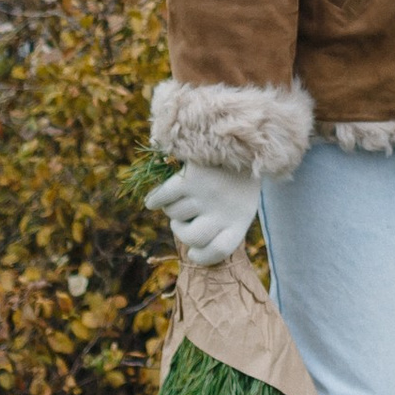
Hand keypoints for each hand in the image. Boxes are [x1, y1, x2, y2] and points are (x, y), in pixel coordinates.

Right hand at [143, 159, 262, 263]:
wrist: (242, 137)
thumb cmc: (239, 175)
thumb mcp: (242, 202)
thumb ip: (223, 224)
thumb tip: (191, 247)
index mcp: (240, 219)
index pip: (220, 251)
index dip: (203, 257)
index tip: (193, 252)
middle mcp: (223, 210)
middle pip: (191, 237)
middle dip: (181, 231)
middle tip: (182, 221)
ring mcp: (207, 194)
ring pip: (174, 214)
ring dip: (172, 208)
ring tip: (181, 197)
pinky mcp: (191, 178)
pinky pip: (164, 197)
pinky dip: (155, 200)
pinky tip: (152, 201)